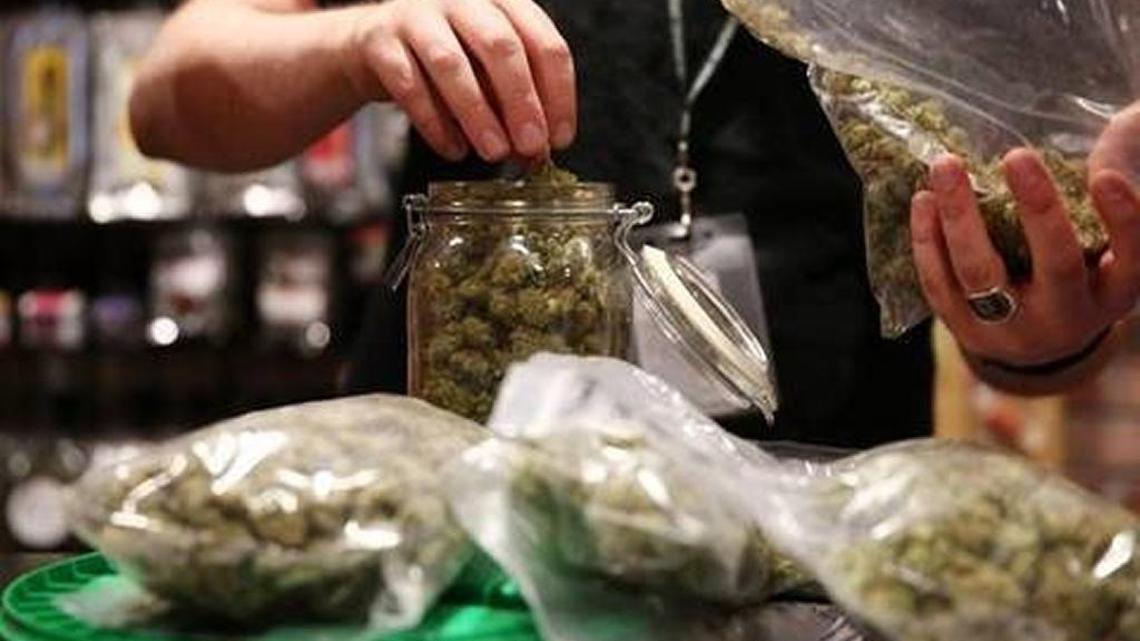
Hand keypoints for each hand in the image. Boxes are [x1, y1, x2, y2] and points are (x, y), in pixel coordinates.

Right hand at [347, 0, 575, 161]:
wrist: (373, 45)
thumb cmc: (443, 61)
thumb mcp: (488, 77)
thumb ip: (515, 107)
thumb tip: (538, 151)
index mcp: (502, 2)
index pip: (544, 43)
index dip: (558, 93)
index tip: (559, 137)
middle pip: (501, 46)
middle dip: (521, 102)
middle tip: (530, 145)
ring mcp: (417, 15)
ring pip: (452, 64)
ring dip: (478, 115)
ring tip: (494, 152)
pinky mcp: (380, 40)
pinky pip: (409, 84)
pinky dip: (434, 123)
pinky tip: (453, 149)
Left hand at [909, 143, 1139, 367]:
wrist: (1035, 342)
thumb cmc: (1079, 269)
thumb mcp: (1104, 240)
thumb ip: (1110, 187)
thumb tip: (1112, 129)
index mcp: (1115, 292)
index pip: (1133, 257)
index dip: (1124, 219)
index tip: (1104, 177)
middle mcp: (1069, 318)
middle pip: (1056, 265)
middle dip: (1037, 208)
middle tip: (1016, 155)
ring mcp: (1013, 332)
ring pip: (981, 275)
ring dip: (960, 216)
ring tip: (947, 165)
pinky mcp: (966, 332)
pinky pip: (939, 284)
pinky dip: (927, 240)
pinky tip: (923, 200)